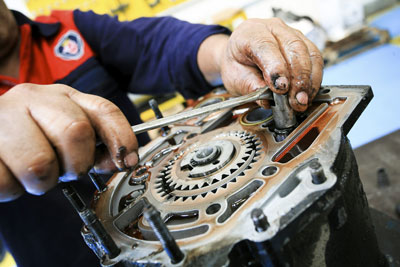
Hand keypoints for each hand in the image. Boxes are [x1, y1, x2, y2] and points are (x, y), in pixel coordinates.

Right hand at [0, 84, 137, 201]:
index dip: (122, 137)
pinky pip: (6, 182)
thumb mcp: (66, 132)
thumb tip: (121, 160)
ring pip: (40, 164)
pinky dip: (12, 188)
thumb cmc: (30, 135)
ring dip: (42, 182)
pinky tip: (10, 173)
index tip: (127, 161)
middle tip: (63, 170)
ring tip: (33, 173)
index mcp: (64, 97)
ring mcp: (4, 116)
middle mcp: (35, 98)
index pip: (104, 110)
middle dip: (77, 164)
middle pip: (76, 132)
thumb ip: (94, 144)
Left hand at [199, 18, 322, 111]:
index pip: (266, 46)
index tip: (281, 88)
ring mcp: (291, 33)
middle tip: (296, 101)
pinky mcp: (304, 42)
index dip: (276, 68)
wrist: (240, 54)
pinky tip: (308, 94)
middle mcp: (273, 28)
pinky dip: (314, 78)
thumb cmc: (237, 64)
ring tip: (303, 101)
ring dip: (309, 80)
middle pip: (294, 48)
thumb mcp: (235, 77)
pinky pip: (316, 58)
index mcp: (250, 33)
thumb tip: (268, 100)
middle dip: (298, 78)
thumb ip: (250, 86)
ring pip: (309, 52)